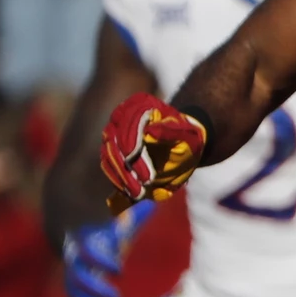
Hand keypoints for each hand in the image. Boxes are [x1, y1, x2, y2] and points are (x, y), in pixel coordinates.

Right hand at [61, 201, 155, 296]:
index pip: (87, 251)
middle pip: (77, 276)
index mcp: (87, 235)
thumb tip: (155, 199)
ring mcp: (73, 269)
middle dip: (93, 291)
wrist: (73, 214)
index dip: (100, 261)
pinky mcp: (76, 280)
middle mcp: (77, 254)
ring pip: (74, 292)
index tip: (119, 270)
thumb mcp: (122, 205)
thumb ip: (138, 204)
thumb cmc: (108, 210)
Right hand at [98, 95, 207, 212]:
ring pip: (109, 154)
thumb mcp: (187, 136)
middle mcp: (123, 115)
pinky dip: (117, 178)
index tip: (147, 174)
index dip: (135, 149)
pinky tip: (130, 191)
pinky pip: (107, 163)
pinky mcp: (111, 148)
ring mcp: (114, 131)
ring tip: (137, 193)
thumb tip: (150, 131)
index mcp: (141, 104)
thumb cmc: (187, 138)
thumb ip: (170, 132)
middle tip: (142, 187)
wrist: (182, 145)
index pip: (130, 126)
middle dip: (128, 167)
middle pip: (115, 141)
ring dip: (121, 176)